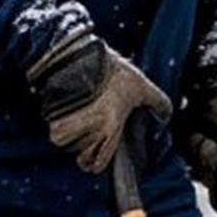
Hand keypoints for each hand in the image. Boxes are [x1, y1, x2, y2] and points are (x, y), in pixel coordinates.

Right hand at [27, 32, 171, 173]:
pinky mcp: (50, 113)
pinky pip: (53, 127)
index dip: (94, 162)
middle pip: (79, 153)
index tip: (96, 153)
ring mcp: (65, 123)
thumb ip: (157, 101)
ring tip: (80, 114)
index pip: (95, 165)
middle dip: (84, 143)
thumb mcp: (140, 84)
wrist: (79, 51)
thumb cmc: (111, 69)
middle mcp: (87, 129)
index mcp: (110, 127)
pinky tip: (68, 107)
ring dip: (71, 132)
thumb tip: (166, 116)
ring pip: (64, 142)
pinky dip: (58, 121)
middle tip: (91, 127)